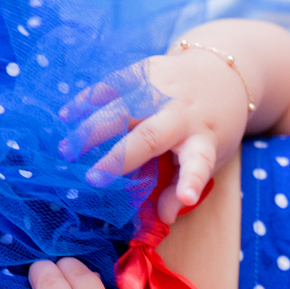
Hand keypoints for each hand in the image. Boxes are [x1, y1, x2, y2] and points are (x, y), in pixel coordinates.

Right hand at [57, 47, 250, 223]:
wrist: (222, 72)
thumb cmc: (211, 127)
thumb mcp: (211, 156)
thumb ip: (184, 183)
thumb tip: (164, 218)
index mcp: (203, 141)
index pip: (200, 163)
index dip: (191, 181)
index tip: (186, 198)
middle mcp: (184, 115)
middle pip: (151, 136)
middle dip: (120, 158)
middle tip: (91, 178)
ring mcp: (165, 90)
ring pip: (125, 107)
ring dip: (93, 128)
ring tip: (67, 149)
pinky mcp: (148, 69)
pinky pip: (114, 83)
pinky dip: (89, 99)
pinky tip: (68, 114)